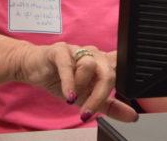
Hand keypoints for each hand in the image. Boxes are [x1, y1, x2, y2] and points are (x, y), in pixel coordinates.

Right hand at [17, 43, 137, 123]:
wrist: (33, 67)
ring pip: (89, 66)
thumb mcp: (87, 97)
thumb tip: (133, 116)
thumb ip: (110, 106)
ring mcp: (76, 50)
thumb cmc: (60, 79)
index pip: (120, 69)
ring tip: (72, 95)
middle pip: (107, 72)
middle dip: (100, 95)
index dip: (125, 80)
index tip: (126, 98)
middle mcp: (92, 53)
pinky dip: (69, 83)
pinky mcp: (59, 50)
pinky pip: (68, 66)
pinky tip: (68, 95)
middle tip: (88, 111)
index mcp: (102, 62)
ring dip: (81, 86)